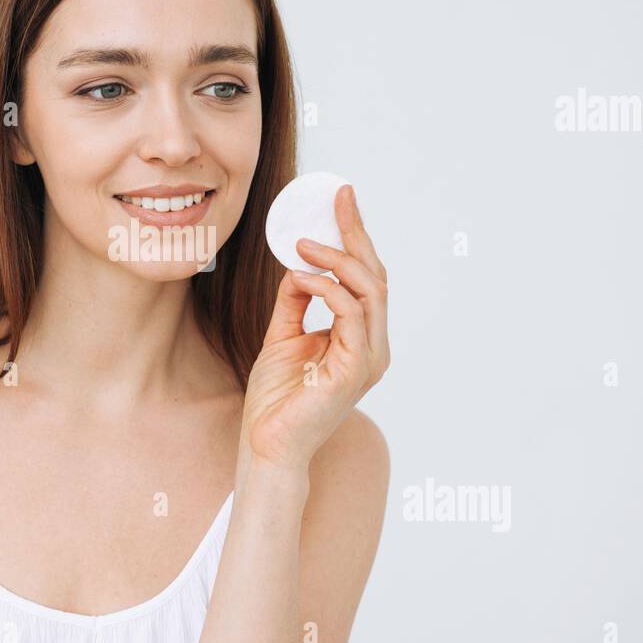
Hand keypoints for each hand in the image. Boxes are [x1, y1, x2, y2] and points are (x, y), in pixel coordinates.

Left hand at [241, 184, 389, 473]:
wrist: (267, 444)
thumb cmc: (276, 398)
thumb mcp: (282, 335)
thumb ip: (294, 301)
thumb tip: (299, 265)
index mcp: (361, 338)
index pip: (367, 279)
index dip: (356, 238)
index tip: (341, 200)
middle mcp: (373, 346)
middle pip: (375, 277)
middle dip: (357, 233)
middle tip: (339, 198)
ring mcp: (369, 358)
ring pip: (369, 291)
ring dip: (337, 260)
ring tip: (304, 243)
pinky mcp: (355, 369)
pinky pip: (350, 315)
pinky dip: (328, 288)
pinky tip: (301, 275)